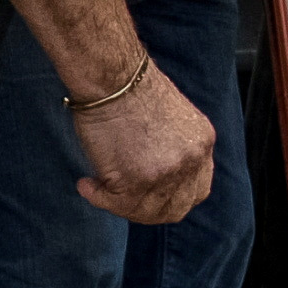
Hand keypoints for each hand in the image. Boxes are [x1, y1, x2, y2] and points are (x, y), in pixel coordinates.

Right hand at [70, 60, 216, 223]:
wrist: (111, 77)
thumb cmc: (127, 89)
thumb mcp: (170, 119)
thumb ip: (172, 149)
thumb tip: (150, 174)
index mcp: (201, 143)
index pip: (197, 191)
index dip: (171, 199)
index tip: (148, 195)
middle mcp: (191, 161)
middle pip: (174, 208)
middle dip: (145, 209)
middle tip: (120, 199)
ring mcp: (167, 173)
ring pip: (144, 210)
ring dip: (117, 203)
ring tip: (96, 186)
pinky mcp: (139, 180)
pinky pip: (116, 204)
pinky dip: (98, 198)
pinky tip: (86, 185)